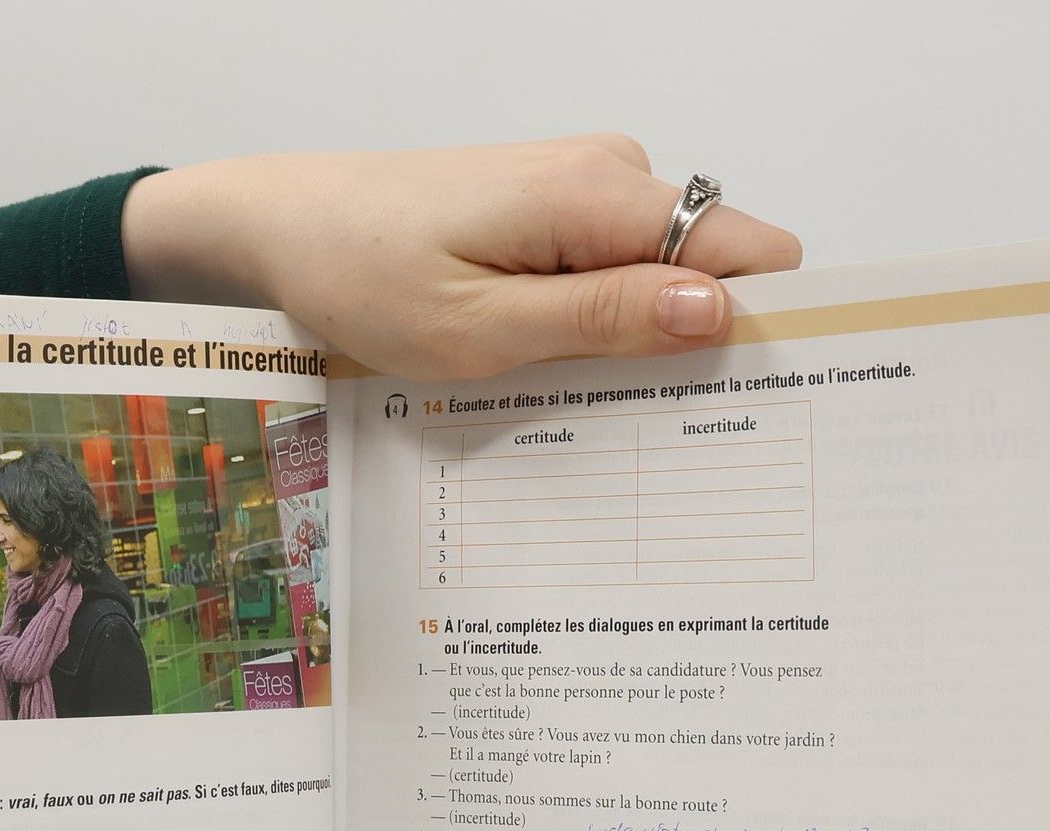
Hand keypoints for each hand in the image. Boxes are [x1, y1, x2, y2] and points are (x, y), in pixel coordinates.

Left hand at [123, 136, 800, 378]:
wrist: (284, 225)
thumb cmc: (362, 275)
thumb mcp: (481, 327)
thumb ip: (602, 319)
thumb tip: (720, 310)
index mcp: (600, 194)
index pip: (747, 251)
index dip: (765, 325)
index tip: (759, 406)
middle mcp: (609, 174)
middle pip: (711, 266)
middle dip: (700, 347)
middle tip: (658, 436)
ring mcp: (581, 188)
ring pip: (661, 275)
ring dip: (641, 342)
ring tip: (590, 407)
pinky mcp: (552, 209)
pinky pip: (613, 271)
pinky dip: (601, 323)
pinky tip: (558, 370)